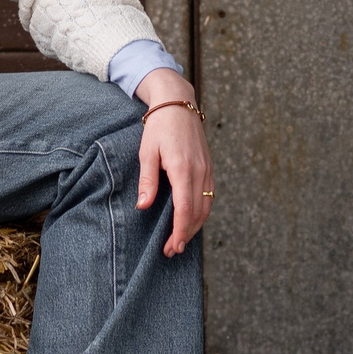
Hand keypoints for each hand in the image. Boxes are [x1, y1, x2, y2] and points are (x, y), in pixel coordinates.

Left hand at [134, 66, 212, 255]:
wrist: (178, 103)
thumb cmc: (159, 126)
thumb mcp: (147, 152)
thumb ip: (148, 181)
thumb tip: (143, 206)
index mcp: (183, 169)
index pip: (185, 209)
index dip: (180, 231)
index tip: (172, 246)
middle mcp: (199, 171)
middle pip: (198, 212)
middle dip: (186, 234)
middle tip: (172, 250)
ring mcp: (207, 169)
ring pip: (206, 206)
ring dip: (195, 226)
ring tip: (181, 240)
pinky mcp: (209, 167)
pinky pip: (209, 196)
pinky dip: (201, 212)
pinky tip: (191, 220)